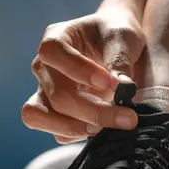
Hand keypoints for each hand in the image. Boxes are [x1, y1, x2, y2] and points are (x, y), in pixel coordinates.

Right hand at [22, 6, 144, 143]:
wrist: (116, 44)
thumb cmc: (116, 33)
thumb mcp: (123, 37)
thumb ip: (120, 60)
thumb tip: (123, 90)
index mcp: (56, 38)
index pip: (53, 52)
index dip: (78, 70)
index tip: (110, 82)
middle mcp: (43, 66)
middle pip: (55, 94)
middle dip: (92, 110)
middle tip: (128, 117)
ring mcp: (44, 91)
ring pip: (40, 116)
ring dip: (77, 127)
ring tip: (108, 129)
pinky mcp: (53, 113)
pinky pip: (56, 132)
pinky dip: (78, 135)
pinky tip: (103, 130)